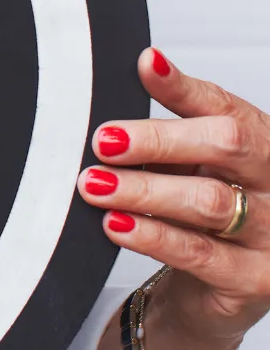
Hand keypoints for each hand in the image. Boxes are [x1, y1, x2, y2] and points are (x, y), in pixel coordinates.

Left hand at [79, 47, 269, 349]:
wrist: (218, 284)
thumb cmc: (202, 205)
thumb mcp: (187, 160)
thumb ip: (166, 127)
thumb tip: (131, 79)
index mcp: (260, 142)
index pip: (224, 106)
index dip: (183, 84)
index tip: (146, 64)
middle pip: (225, 145)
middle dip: (157, 140)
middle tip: (104, 141)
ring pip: (208, 201)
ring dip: (143, 190)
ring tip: (96, 185)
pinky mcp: (254, 279)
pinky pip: (199, 253)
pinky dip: (152, 236)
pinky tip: (117, 224)